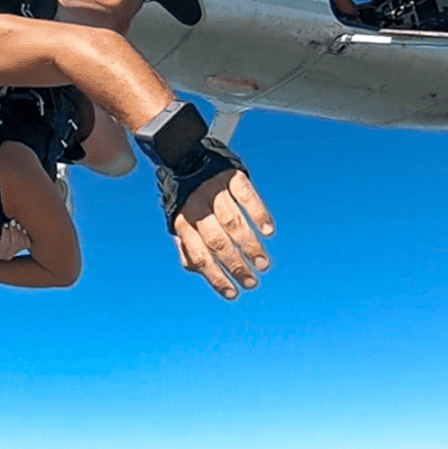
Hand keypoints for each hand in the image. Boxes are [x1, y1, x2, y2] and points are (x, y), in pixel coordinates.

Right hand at [0, 220, 30, 259]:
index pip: (4, 245)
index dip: (6, 234)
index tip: (5, 224)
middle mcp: (5, 256)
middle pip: (15, 245)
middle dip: (14, 231)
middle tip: (12, 221)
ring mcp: (14, 255)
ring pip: (22, 245)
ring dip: (20, 233)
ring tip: (16, 224)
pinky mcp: (21, 252)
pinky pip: (27, 245)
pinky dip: (25, 236)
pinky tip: (21, 229)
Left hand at [173, 169, 274, 298]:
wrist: (184, 155)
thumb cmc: (185, 198)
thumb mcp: (179, 221)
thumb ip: (187, 246)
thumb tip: (198, 270)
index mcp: (182, 223)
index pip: (199, 256)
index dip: (216, 276)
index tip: (233, 293)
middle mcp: (197, 207)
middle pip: (217, 242)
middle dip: (235, 265)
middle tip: (252, 282)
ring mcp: (214, 190)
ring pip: (233, 222)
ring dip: (249, 245)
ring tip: (263, 264)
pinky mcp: (230, 175)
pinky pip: (246, 195)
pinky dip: (258, 213)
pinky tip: (268, 230)